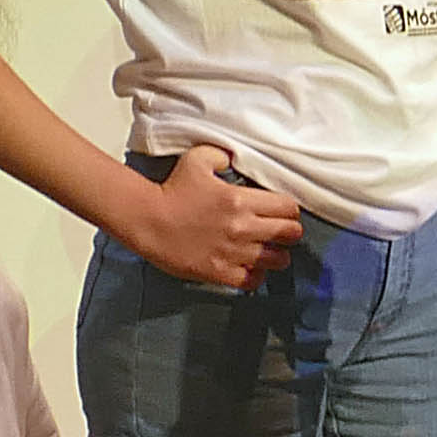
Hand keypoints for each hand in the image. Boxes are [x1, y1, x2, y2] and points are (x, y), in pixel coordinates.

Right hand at [124, 145, 302, 290]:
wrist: (146, 220)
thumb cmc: (170, 190)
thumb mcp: (197, 160)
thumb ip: (222, 155)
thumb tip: (235, 158)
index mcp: (240, 199)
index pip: (288, 208)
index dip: (290, 210)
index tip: (284, 212)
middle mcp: (241, 227)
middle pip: (290, 234)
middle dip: (290, 232)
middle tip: (282, 232)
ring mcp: (232, 252)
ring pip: (277, 260)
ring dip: (277, 255)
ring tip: (270, 251)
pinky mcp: (219, 272)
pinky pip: (253, 280)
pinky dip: (256, 275)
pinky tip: (250, 267)